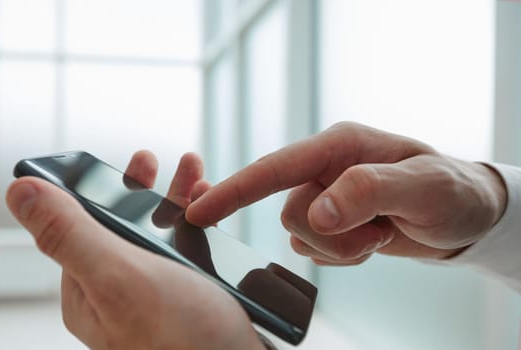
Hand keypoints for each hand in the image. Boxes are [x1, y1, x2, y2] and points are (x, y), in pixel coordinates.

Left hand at [6, 151, 263, 349]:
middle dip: (147, 188)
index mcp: (88, 289)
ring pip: (157, 234)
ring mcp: (153, 295)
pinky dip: (196, 226)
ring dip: (176, 201)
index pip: (79, 224)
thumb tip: (22, 192)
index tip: (127, 161)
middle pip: (122, 225)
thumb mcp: (120, 278)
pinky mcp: (185, 297)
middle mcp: (117, 292)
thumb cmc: (182, 339)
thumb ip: (71, 234)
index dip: (100, 187)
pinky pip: (184, 251)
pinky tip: (211, 216)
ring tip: (198, 177)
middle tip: (168, 162)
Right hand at [186, 122, 506, 264]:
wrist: (464, 216)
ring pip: (300, 236)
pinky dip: (343, 256)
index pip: (274, 167)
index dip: (234, 190)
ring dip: (341, 248)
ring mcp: (327, 197)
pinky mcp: (332, 222)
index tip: (196, 210)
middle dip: (331, 236)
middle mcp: (326, 169)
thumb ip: (368, 191)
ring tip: (379, 232)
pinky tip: (370, 241)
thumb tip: (317, 213)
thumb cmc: (450, 190)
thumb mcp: (422, 186)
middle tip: (376, 230)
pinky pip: (315, 250)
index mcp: (338, 145)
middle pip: (288, 213)